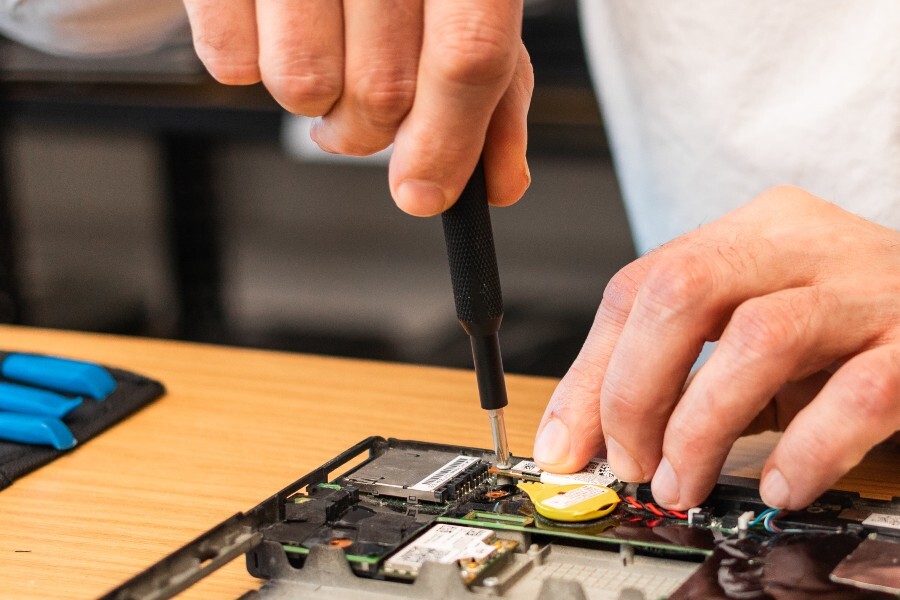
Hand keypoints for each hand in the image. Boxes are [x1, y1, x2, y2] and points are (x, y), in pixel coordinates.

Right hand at [182, 0, 532, 215]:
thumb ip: (495, 87)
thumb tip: (499, 181)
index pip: (469, 54)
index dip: (448, 141)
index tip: (425, 191)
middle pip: (382, 91)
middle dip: (372, 131)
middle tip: (364, 110)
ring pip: (302, 88)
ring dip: (315, 101)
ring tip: (320, 51)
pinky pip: (231, 63)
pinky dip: (251, 64)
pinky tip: (273, 24)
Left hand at [533, 186, 899, 509]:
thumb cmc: (843, 327)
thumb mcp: (752, 329)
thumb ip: (681, 369)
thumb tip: (590, 436)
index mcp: (747, 233)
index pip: (639, 285)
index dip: (591, 370)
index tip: (564, 441)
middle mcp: (800, 244)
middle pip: (682, 292)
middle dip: (633, 388)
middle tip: (628, 461)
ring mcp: (864, 288)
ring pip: (758, 338)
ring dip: (701, 424)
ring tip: (683, 483)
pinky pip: (856, 394)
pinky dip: (806, 448)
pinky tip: (780, 484)